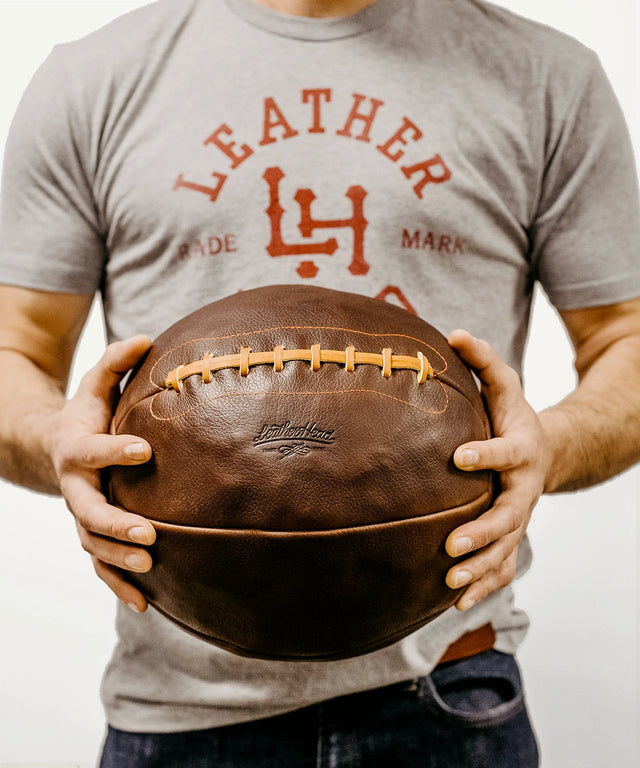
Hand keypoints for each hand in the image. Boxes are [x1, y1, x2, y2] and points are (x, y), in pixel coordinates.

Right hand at [51, 335, 155, 611]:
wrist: (55, 449)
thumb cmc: (86, 416)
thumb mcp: (95, 386)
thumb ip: (116, 363)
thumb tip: (147, 337)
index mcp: (76, 448)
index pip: (92, 451)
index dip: (114, 450)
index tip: (145, 449)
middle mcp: (75, 487)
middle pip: (88, 511)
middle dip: (116, 524)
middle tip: (149, 534)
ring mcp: (81, 515)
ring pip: (93, 544)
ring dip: (118, 560)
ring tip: (150, 567)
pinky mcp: (92, 535)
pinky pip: (100, 566)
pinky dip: (118, 585)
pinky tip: (146, 604)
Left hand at [444, 330, 547, 610]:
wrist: (543, 453)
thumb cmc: (514, 418)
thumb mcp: (504, 386)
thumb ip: (483, 360)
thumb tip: (453, 332)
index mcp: (520, 450)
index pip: (504, 453)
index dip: (484, 455)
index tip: (458, 457)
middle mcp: (522, 489)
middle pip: (507, 515)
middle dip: (481, 532)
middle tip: (450, 545)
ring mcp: (519, 517)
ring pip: (505, 549)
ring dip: (479, 568)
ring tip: (449, 583)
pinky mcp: (511, 536)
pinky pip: (502, 566)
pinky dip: (483, 586)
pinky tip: (455, 603)